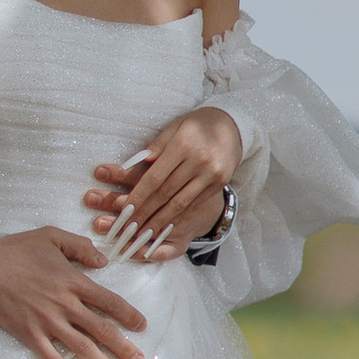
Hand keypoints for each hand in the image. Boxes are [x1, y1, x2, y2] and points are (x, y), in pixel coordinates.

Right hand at [0, 228, 147, 358]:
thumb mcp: (52, 236)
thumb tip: (103, 261)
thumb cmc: (17, 249)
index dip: (128, 315)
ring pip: (81, 347)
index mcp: (73, 281)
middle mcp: (65, 305)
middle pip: (101, 330)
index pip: (109, 301)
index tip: (141, 326)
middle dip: (123, 347)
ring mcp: (48, 322)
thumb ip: (80, 247)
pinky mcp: (30, 335)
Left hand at [84, 109, 241, 261]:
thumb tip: (137, 161)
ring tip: (144, 234)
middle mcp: (198, 161)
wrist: (232, 125)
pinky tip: (166, 225)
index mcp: (183, 145)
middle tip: (129, 228)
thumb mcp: (175, 126)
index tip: (125, 211)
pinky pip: (195, 204)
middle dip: (145, 213)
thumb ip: (157, 146)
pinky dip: (178, 217)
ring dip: (160, 221)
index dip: (139, 196)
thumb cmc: (196, 124)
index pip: (155, 176)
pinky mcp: (220, 183)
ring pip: (181, 203)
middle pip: (166, 192)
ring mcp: (211, 174)